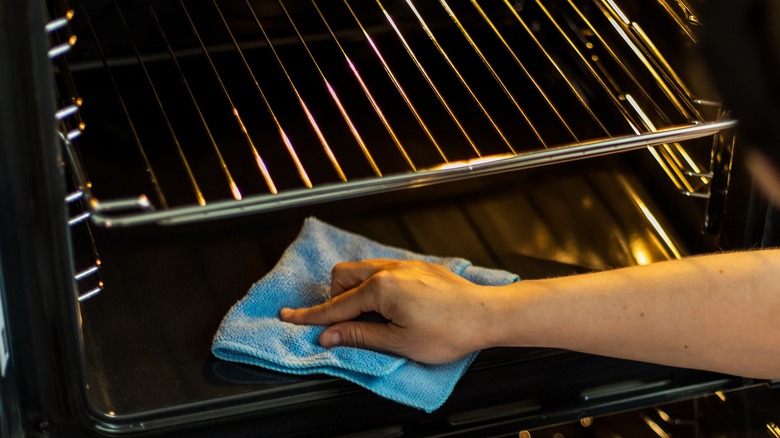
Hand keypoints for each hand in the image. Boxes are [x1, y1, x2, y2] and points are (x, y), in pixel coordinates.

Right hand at [279, 259, 497, 363]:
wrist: (486, 314)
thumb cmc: (449, 331)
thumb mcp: (400, 343)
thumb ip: (360, 336)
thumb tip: (329, 335)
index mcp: (381, 289)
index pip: (336, 307)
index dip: (311, 317)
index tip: (289, 318)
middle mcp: (389, 270)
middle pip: (342, 277)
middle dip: (335, 300)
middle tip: (344, 324)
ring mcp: (403, 265)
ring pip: (361, 270)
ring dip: (354, 291)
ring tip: (368, 317)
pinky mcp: (416, 267)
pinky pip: (381, 269)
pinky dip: (373, 286)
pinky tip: (388, 305)